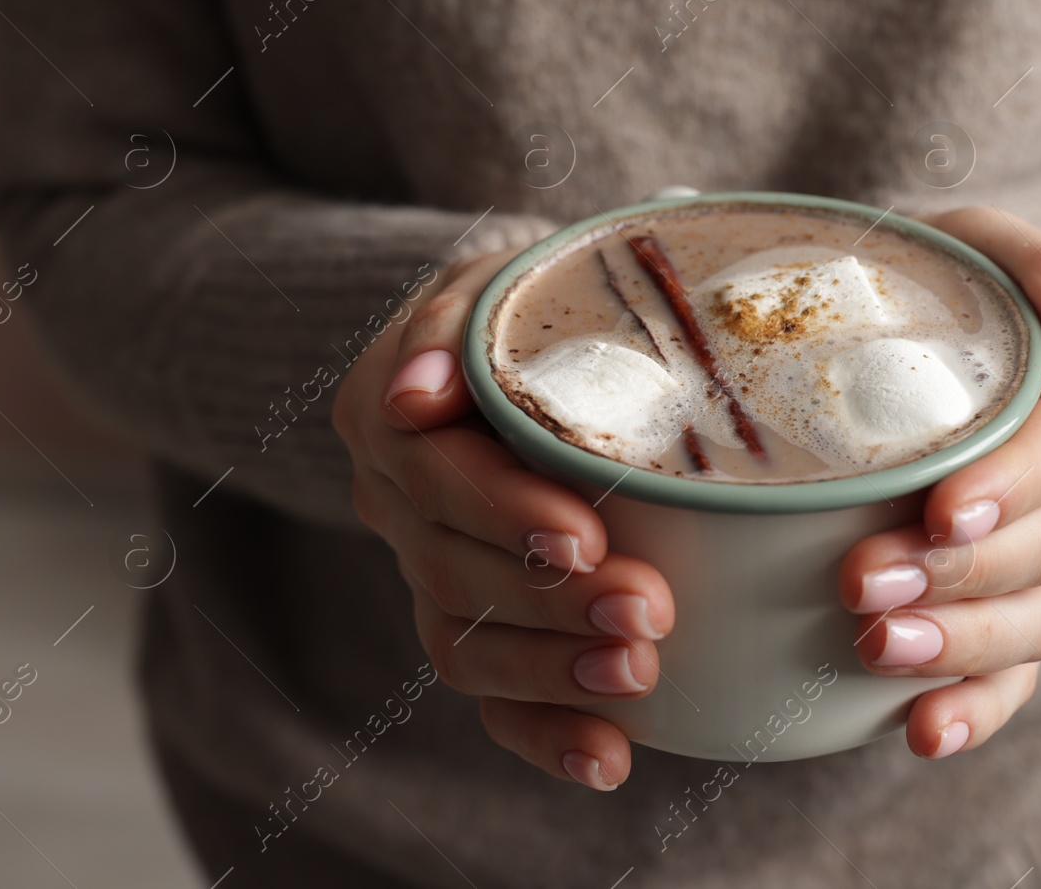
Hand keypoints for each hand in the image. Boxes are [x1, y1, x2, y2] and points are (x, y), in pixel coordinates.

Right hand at [332, 251, 674, 791]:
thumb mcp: (491, 283)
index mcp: (393, 418)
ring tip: (639, 675)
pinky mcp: (468, 623)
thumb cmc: (521, 306)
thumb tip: (414, 393)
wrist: (497, 350)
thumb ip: (451, 323)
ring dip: (553, 672)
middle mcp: (399, 504)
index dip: (505, 513)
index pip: (439, 475)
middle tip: (647, 613)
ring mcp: (428, 571)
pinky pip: (490, 698)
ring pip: (466, 644)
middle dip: (554, 601)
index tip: (586, 536)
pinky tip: (610, 758)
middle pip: (456, 571)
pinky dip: (546, 735)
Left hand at [839, 207, 1040, 759]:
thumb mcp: (981, 240)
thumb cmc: (936, 278)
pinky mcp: (1006, 605)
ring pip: (1039, 619)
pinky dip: (977, 709)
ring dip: (961, 646)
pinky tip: (923, 733)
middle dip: (960, 575)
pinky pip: (1015, 675)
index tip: (941, 509)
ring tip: (876, 650)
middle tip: (861, 583)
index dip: (1016, 484)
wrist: (903, 327)